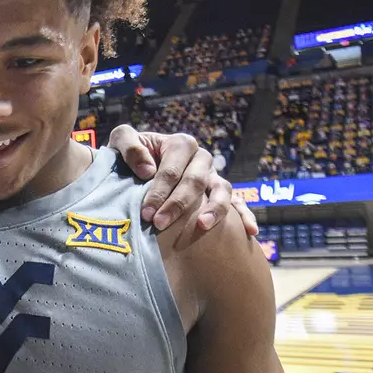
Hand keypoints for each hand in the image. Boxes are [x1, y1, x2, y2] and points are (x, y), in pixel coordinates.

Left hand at [107, 126, 256, 235]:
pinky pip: (238, 203)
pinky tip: (250, 231)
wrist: (137, 169)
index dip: (159, 191)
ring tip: (203, 226)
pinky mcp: (221, 193)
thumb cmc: (129, 155)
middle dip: (177, 205)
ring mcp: (214, 176)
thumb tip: (148, 170)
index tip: (146, 212)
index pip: (172, 169)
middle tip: (159, 224)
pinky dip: (246, 215)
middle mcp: (201, 159)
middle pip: (195, 182)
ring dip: (214, 209)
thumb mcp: (121, 140)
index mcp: (181, 144)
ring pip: (222, 190)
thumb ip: (129, 146)